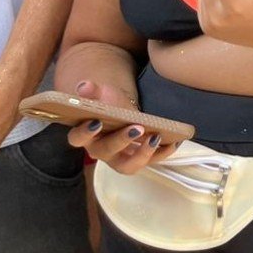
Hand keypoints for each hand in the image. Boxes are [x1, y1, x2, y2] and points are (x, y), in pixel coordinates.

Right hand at [64, 78, 181, 174]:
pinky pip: (151, 161)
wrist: (122, 112)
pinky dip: (163, 153)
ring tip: (155, 138)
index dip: (85, 132)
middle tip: (137, 128)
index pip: (78, 138)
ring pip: (127, 166)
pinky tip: (174, 142)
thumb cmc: (108, 105)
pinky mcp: (138, 158)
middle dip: (121, 141)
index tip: (97, 122)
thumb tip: (83, 86)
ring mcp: (119, 157)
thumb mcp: (102, 94)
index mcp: (86, 135)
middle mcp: (101, 150)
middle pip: (106, 152)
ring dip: (142, 154)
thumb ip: (92, 91)